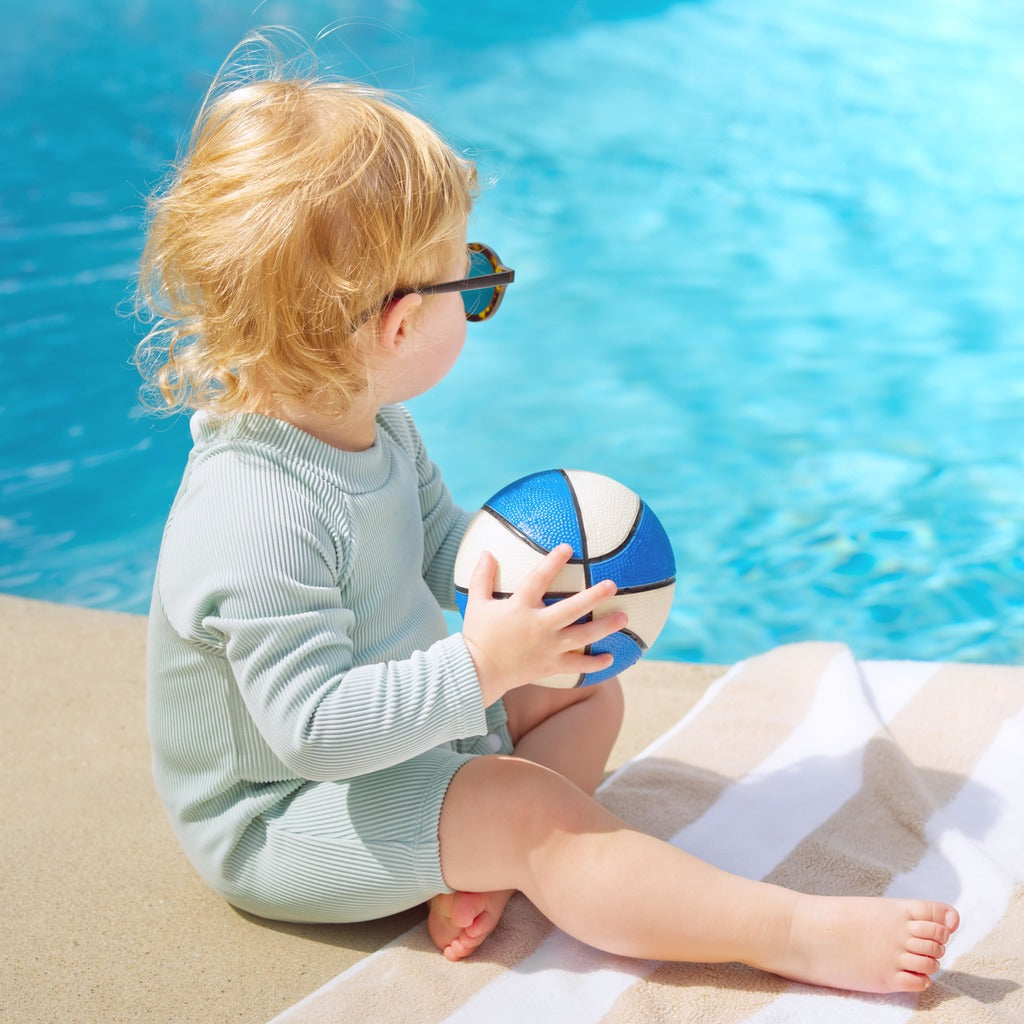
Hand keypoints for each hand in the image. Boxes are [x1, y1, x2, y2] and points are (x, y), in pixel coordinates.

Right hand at [461, 544, 627, 704]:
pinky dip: (595, 663)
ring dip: (605, 627)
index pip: (538, 579)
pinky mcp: (550, 666)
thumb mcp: (476, 603)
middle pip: (572, 609)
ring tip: (624, 617)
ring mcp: (547, 648)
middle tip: (613, 585)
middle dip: (594, 596)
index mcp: (520, 607)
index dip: (553, 562)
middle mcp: (538, 626)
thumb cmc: (478, 635)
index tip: (568, 548)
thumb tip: (486, 552)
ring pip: (582, 636)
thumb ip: (481, 577)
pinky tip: (610, 658)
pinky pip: (577, 665)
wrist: (478, 672)